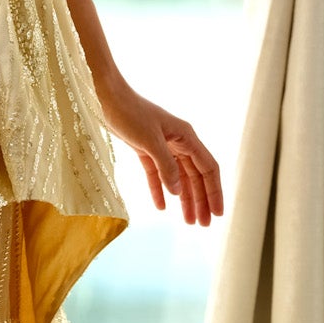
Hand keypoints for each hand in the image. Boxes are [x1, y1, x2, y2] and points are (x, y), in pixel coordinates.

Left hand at [96, 76, 222, 225]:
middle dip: (201, 201)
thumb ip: (165, 166)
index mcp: (186, 137)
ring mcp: (163, 146)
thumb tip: (177, 191)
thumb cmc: (129, 112)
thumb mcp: (149, 140)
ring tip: (188, 222)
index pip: (208, 168)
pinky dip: (159, 190)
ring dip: (184, 199)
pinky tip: (161, 207)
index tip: (218, 214)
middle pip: (195, 176)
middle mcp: (179, 142)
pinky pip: (157, 174)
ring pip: (178, 177)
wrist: (105, 96)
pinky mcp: (146, 149)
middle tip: (204, 226)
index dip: (215, 192)